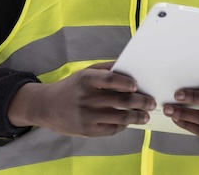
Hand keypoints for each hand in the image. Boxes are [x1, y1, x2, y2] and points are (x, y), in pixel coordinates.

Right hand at [7, 62, 155, 136]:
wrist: (46, 106)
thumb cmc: (72, 87)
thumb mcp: (85, 72)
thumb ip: (106, 69)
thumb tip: (130, 69)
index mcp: (86, 79)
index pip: (110, 80)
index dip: (126, 83)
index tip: (137, 85)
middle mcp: (87, 98)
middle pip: (120, 101)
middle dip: (140, 102)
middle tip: (151, 102)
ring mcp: (87, 116)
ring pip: (119, 118)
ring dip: (136, 117)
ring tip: (146, 115)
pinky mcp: (87, 130)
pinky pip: (111, 129)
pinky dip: (124, 125)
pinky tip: (130, 122)